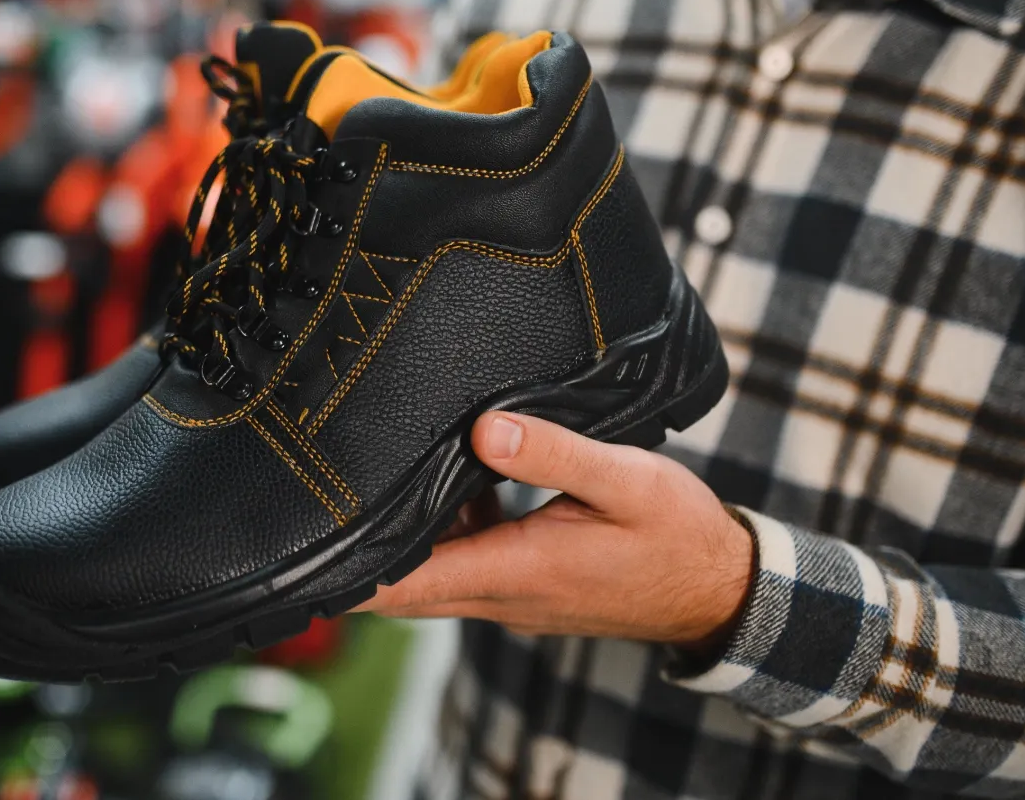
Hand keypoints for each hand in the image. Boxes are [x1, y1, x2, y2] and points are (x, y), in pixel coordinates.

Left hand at [356, 412, 755, 649]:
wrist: (720, 588)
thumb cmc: (677, 536)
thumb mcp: (626, 481)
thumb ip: (554, 453)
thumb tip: (483, 429)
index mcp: (517, 573)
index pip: (406, 585)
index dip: (350, 571)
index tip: (304, 550)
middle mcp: (503, 595)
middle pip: (405, 581)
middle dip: (363, 546)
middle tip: (323, 494)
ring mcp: (513, 595)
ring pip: (434, 568)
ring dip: (408, 533)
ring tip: (384, 470)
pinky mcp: (527, 585)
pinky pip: (467, 560)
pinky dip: (448, 529)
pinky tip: (457, 476)